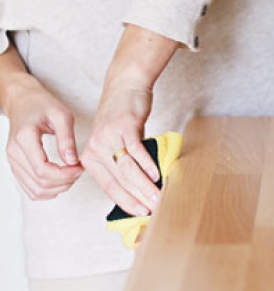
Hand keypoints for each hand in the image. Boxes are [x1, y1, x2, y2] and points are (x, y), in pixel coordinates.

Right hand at [6, 77, 82, 199]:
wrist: (23, 101)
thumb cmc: (42, 104)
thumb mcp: (61, 114)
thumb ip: (67, 138)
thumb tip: (73, 162)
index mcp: (24, 138)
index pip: (42, 170)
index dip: (64, 174)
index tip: (80, 167)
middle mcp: (14, 153)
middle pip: (39, 183)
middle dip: (64, 182)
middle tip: (79, 170)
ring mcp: (13, 161)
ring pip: (35, 190)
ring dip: (57, 188)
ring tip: (71, 174)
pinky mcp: (16, 166)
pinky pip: (30, 188)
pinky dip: (47, 190)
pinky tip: (61, 179)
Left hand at [81, 23, 179, 216]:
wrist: (124, 85)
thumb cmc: (121, 116)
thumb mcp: (113, 143)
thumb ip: (120, 165)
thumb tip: (137, 191)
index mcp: (90, 157)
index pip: (109, 187)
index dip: (126, 202)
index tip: (140, 214)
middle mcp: (96, 147)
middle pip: (119, 180)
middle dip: (137, 198)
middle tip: (153, 210)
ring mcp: (109, 136)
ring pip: (127, 168)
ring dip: (144, 185)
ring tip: (157, 196)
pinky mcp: (124, 125)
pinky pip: (136, 149)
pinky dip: (147, 164)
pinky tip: (157, 174)